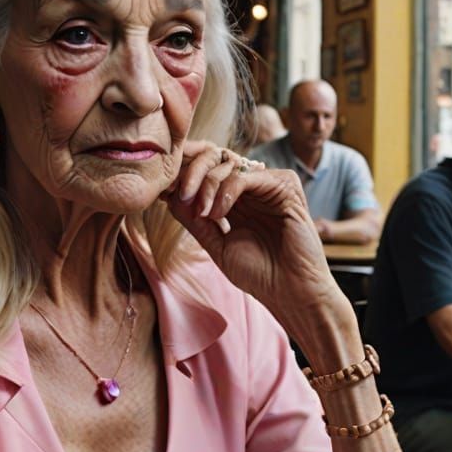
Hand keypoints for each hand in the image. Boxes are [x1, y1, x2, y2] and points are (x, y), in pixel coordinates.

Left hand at [162, 141, 339, 318]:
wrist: (290, 291)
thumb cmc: (259, 274)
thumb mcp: (216, 245)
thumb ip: (195, 221)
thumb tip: (169, 197)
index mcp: (237, 200)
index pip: (208, 173)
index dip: (184, 176)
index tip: (161, 190)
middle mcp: (254, 188)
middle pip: (215, 161)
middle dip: (190, 174)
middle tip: (177, 195)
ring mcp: (270, 185)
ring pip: (228, 165)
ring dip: (207, 186)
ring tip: (202, 214)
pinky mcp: (286, 186)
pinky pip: (246, 177)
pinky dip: (226, 191)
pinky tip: (217, 213)